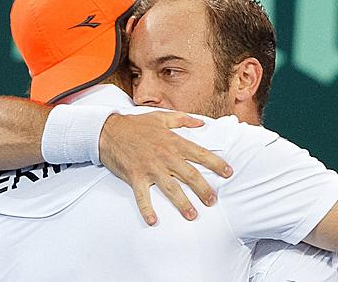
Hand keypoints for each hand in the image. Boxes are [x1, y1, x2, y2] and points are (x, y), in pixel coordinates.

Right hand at [99, 111, 232, 225]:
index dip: (216, 164)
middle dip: (204, 190)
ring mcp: (150, 168)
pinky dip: (147, 209)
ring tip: (192, 215)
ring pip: (171, 188)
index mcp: (173, 142)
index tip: (229, 172)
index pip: (200, 154)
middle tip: (213, 201)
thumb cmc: (136, 124)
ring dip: (182, 203)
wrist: (109, 130)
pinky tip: (153, 221)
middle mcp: (165, 156)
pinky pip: (142, 196)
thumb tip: (201, 123)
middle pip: (190, 176)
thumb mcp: (161, 117)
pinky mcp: (135, 177)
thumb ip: (183, 119)